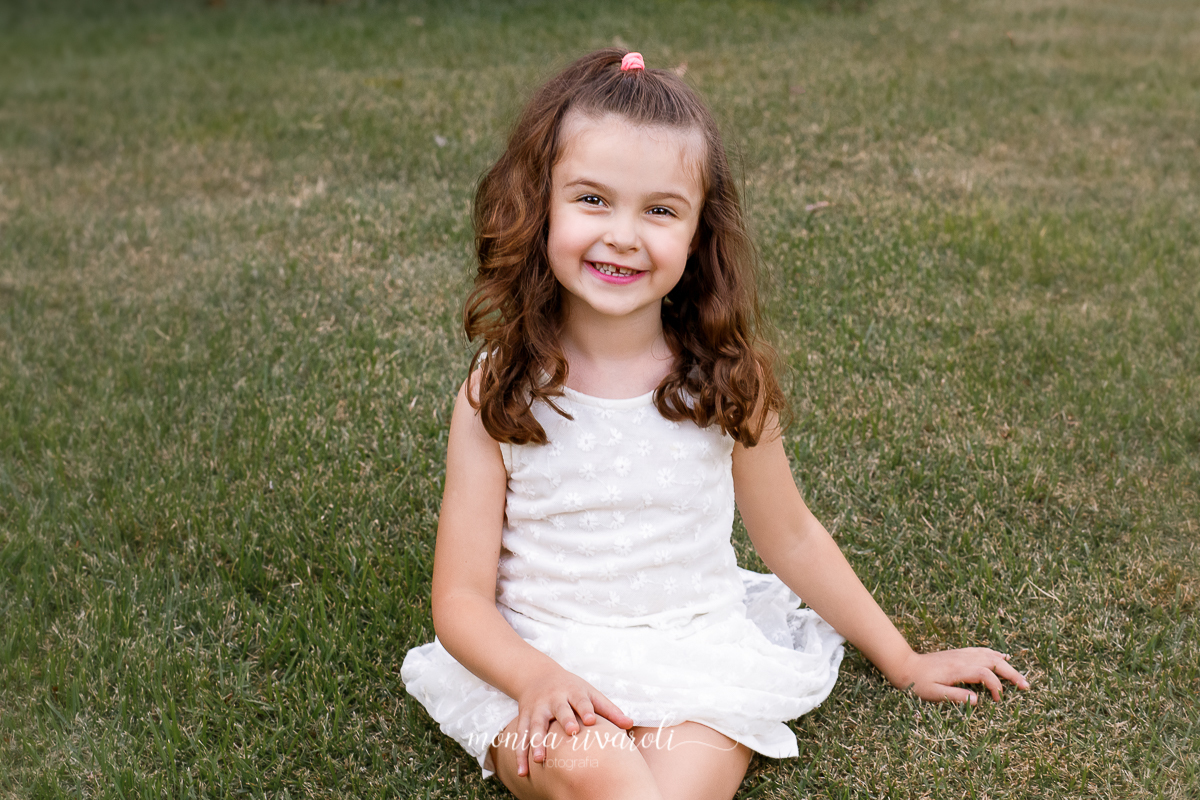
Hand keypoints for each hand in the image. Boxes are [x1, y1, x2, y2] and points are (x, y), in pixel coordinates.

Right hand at [511, 665, 633, 776]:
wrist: (537, 675)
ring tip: (540, 759)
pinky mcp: (524, 718)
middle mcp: (554, 699)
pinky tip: (523, 772)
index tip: (592, 719)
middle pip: (560, 710)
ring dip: (536, 742)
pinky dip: (520, 754)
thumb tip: (630, 724)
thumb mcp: (589, 693)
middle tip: (571, 732)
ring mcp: (537, 709)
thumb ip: (608, 710)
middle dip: (565, 720)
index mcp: (572, 692)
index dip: (586, 709)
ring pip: (536, 726)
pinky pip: (520, 737)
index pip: (581, 700)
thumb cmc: (571, 689)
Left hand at [889, 648, 1029, 704]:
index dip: (996, 687)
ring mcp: (962, 654)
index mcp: (958, 669)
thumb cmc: (917, 683)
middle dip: (1012, 674)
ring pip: (990, 654)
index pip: (985, 674)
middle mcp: (963, 658)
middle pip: (994, 662)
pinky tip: (1003, 658)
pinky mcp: (959, 653)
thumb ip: (955, 696)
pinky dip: (995, 654)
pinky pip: (982, 651)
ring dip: (1007, 665)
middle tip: (1026, 686)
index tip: (998, 700)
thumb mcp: (933, 694)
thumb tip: (977, 701)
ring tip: (1020, 677)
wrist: (905, 665)